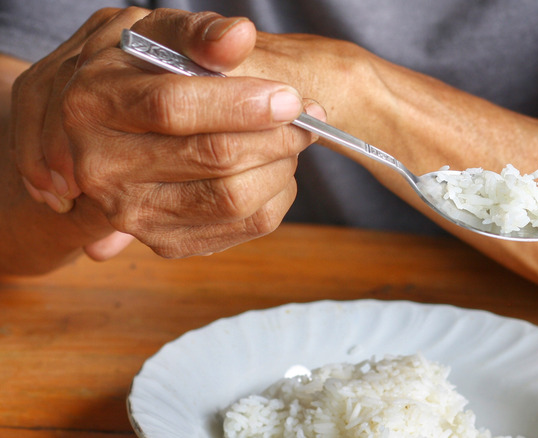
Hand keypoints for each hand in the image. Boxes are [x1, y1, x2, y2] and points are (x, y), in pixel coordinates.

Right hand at [13, 7, 322, 258]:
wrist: (104, 132)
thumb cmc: (140, 74)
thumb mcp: (157, 36)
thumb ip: (198, 33)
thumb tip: (239, 36)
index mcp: (94, 104)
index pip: (173, 107)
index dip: (240, 104)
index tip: (289, 98)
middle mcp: (103, 167)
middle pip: (213, 159)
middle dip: (276, 136)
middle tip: (307, 116)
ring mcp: (133, 213)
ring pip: (234, 199)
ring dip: (280, 165)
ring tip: (290, 138)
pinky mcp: (167, 242)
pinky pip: (246, 226)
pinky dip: (276, 195)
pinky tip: (273, 166)